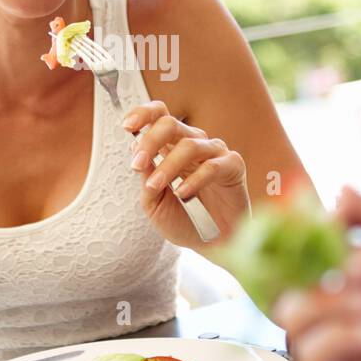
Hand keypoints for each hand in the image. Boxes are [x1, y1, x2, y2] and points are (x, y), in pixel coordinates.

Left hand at [122, 101, 250, 250]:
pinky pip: (212, 166)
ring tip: (156, 187)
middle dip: (149, 141)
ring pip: (189, 145)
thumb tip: (135, 149)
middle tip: (137, 164)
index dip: (143, 114)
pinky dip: (193, 180)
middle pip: (170, 123)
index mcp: (172, 147)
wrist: (212, 245)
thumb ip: (146, 176)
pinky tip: (182, 194)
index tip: (126, 126)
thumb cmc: (184, 221)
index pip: (159, 116)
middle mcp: (193, 144)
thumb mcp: (154, 202)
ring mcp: (214, 153)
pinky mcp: (233, 166)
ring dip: (167, 166)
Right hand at [274, 187, 360, 360]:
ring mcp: (346, 360)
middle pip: (304, 279)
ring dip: (335, 302)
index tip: (343, 218)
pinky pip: (310, 359)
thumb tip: (344, 192)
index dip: (328, 234)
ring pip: (297, 316)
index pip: (329, 254)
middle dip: (335, 267)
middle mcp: (357, 322)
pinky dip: (338, 338)